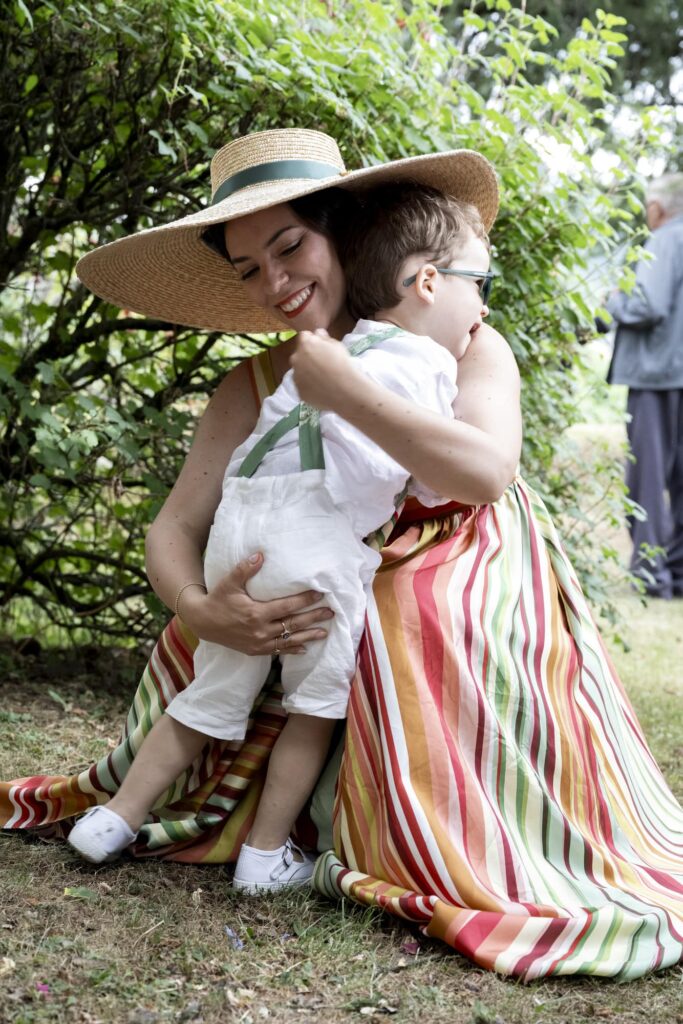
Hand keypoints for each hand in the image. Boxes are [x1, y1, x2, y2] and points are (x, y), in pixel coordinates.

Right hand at [177, 553, 333, 655]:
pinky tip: (304, 648)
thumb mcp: (229, 583)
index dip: (304, 600)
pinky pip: (277, 650)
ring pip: (288, 640)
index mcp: (256, 613)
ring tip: (324, 632)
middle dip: (313, 618)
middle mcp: (260, 630)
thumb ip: (245, 569)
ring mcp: (258, 643)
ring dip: (308, 636)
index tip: (320, 594)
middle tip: (330, 613)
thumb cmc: (218, 600)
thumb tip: (260, 555)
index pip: (287, 607)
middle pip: (293, 624)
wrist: (203, 622)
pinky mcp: (255, 650)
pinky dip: (292, 649)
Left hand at [290, 329, 359, 410]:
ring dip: (306, 372)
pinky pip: (302, 386)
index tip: (320, 346)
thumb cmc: (342, 363)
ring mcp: (296, 377)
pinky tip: (321, 389)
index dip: (312, 340)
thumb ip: (323, 337)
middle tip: (321, 363)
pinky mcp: (299, 392)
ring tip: (322, 378)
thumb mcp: (336, 345)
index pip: (304, 336)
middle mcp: (296, 359)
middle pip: (298, 355)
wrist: (344, 389)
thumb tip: (317, 333)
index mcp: (305, 344)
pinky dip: (309, 386)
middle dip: (306, 357)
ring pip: (299, 371)